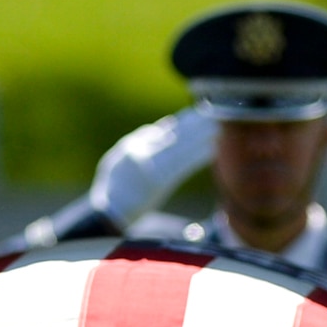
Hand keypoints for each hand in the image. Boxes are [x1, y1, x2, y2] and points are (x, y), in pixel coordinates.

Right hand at [88, 107, 216, 224]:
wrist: (108, 214)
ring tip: (218, 128)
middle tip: (216, 114)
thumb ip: (141, 142)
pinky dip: (197, 156)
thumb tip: (167, 126)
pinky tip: (212, 149)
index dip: (184, 120)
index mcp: (131, 146)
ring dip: (200, 137)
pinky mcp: (157, 181)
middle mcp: (140, 152)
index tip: (200, 112)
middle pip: (173, 134)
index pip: (163, 130)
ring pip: (180, 147)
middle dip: (196, 124)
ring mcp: (147, 166)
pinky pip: (181, 165)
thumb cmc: (115, 189)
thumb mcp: (119, 159)